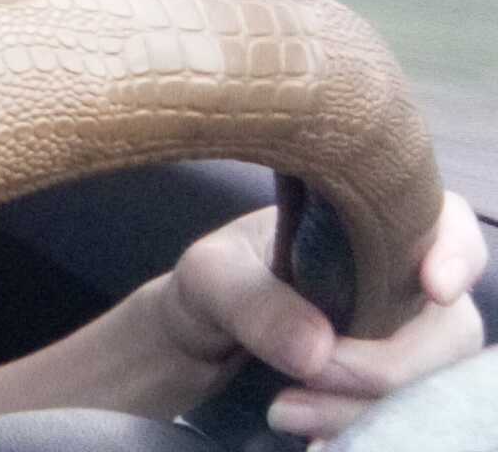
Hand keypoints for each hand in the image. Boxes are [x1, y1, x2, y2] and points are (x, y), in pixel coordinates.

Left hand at [159, 191, 486, 444]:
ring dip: (366, 409)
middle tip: (310, 376)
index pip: (443, 224)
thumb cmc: (210, 285)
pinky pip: (404, 418)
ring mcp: (400, 337)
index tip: (434, 288)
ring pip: (431, 384)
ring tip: (284, 411)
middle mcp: (398, 280)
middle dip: (385, 367)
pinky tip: (314, 441)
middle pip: (445, 327)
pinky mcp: (386, 388)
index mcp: (364, 222)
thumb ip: (255, 301)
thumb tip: (318, 351)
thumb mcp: (210, 276)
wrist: (197, 340)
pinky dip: (363, 431)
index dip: (455, 254)